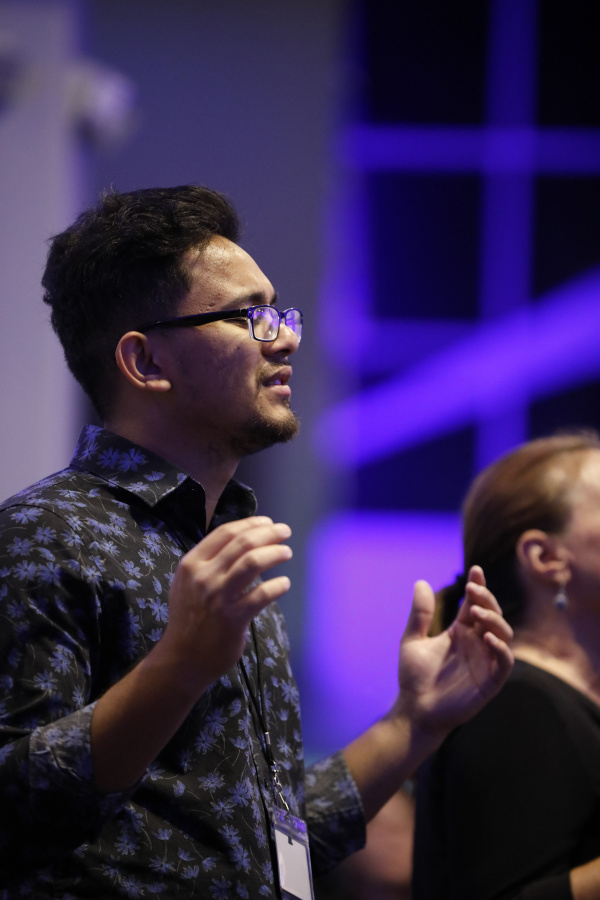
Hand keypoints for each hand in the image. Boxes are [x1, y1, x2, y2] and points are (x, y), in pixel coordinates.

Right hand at [159, 516, 292, 689]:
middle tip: (285, 531)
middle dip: (268, 533)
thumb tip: (240, 541)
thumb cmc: (189, 618)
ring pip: (252, 562)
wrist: (181, 659)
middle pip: (242, 542)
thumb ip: (208, 563)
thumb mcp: (187, 583)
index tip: (267, 522)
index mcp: (191, 564)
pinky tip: (284, 583)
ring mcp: (218, 597)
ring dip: (275, 552)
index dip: (250, 524)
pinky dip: (277, 586)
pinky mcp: (233, 618)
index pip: (225, 532)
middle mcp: (204, 576)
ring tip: (287, 552)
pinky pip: (262, 594)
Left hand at [395, 565, 513, 739]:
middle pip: (492, 614)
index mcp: (461, 632)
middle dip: (487, 599)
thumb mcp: (412, 640)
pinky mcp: (490, 682)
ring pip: (504, 634)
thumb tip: (421, 582)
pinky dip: (501, 648)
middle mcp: (477, 643)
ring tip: (476, 612)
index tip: (475, 569)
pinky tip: (487, 638)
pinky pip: (504, 662)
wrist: (415, 710)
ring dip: (494, 620)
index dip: (479, 586)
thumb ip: (420, 614)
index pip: (475, 604)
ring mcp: (485, 661)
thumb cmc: (415, 677)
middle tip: (473, 589)